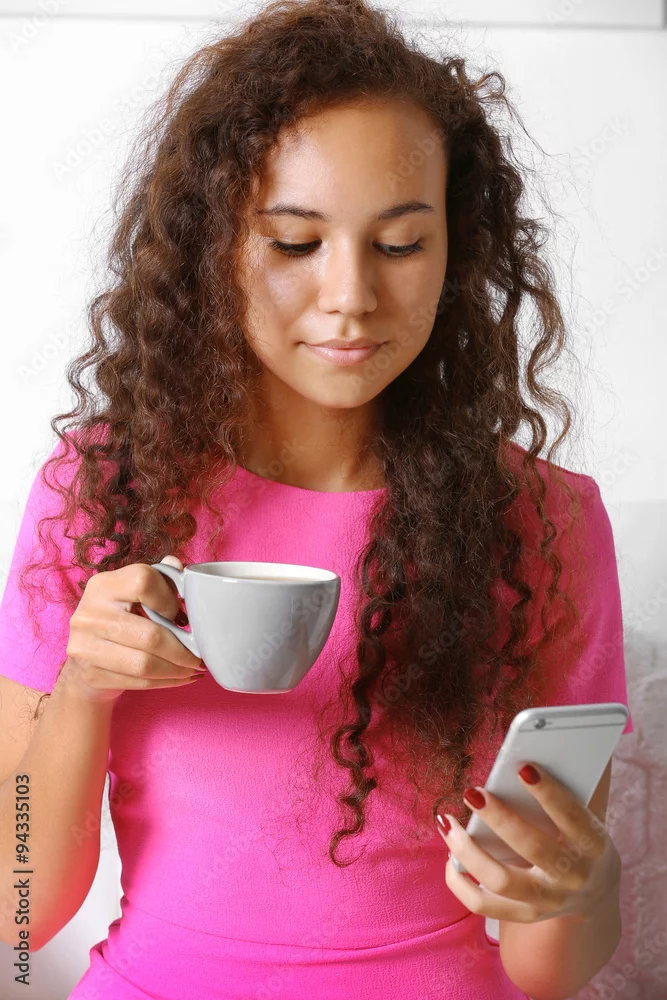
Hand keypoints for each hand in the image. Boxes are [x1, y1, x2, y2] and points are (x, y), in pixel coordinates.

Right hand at [61, 555, 204, 704]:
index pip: (143, 582)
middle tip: (200, 655)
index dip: (169, 599)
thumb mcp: (131, 593)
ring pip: (146, 664)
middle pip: (150, 635)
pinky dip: (166, 682)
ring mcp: (86, 647)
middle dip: (183, 649)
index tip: (180, 614)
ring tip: (194, 668)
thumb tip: (180, 568)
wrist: (84, 660)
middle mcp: (89, 614)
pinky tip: (181, 677)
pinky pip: (139, 682)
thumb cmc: (118, 620)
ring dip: (178, 669)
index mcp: (103, 586)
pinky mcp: (92, 675)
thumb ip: (158, 579)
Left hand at [435, 762, 621, 923]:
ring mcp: (549, 899)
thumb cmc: (579, 837)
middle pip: (532, 847)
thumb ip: (563, 791)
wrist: (595, 892)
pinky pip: (485, 906)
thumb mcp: (586, 815)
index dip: (548, 792)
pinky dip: (461, 884)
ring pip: (501, 880)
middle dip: (499, 818)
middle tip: (472, 793)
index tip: (522, 768)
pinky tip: (449, 858)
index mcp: (592, 844)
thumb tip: (528, 758)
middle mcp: (573, 875)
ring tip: (447, 822)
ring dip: (469, 851)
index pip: (571, 815)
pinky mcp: (526, 914)